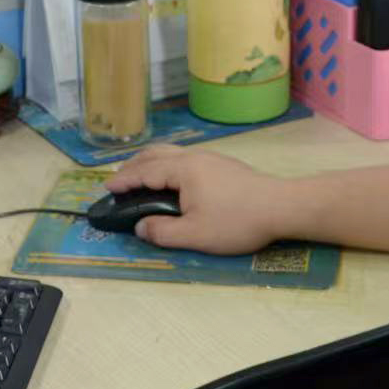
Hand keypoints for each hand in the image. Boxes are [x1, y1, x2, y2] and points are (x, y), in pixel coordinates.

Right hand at [103, 146, 291, 253]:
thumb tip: (140, 227)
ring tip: (141, 175)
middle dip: (133, 165)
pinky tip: (173, 179)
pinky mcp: (224, 165)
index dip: (123, 180)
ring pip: (172, 153)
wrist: (282, 207)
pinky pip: (186, 159)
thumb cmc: (237, 221)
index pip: (144, 172)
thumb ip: (163, 232)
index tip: (106, 188)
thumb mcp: (195, 235)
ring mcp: (211, 159)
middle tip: (118, 180)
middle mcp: (194, 158)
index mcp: (183, 170)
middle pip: (156, 154)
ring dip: (151, 162)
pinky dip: (168, 165)